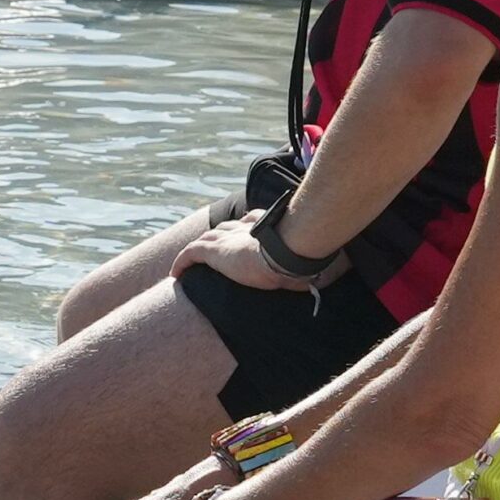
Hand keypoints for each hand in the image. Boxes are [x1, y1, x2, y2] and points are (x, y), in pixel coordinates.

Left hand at [172, 211, 317, 292]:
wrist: (285, 252)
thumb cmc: (298, 256)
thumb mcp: (304, 256)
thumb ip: (308, 261)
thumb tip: (323, 276)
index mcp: (262, 225)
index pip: (247, 222)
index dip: (242, 228)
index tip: (242, 234)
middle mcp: (241, 227)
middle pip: (223, 229)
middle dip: (217, 238)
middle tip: (210, 251)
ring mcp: (225, 238)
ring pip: (204, 241)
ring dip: (197, 251)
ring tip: (190, 264)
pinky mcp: (212, 250)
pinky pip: (189, 254)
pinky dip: (181, 262)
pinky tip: (175, 274)